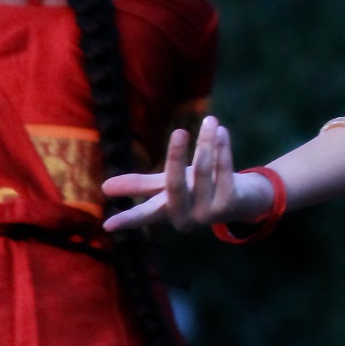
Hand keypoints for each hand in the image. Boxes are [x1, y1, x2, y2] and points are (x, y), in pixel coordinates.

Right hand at [101, 115, 271, 232]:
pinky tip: (221, 131)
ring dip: (207, 143)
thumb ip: (141, 186)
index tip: (107, 225)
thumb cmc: (196, 191)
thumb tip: (104, 188)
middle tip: (178, 131)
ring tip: (210, 120)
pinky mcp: (230, 203)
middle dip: (177, 157)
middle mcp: (186, 219)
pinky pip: (225, 172)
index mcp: (167, 214)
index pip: (144, 215)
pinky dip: (223, 149)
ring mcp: (209, 213)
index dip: (127, 219)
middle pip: (175, 186)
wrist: (240, 200)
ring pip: (204, 173)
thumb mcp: (168, 187)